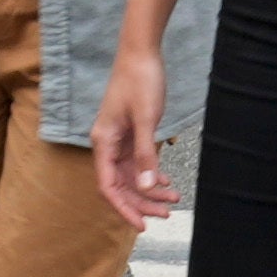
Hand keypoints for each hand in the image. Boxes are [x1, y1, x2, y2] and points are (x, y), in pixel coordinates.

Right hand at [88, 44, 181, 227]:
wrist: (141, 52)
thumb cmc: (140, 81)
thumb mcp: (146, 119)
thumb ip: (146, 155)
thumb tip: (146, 188)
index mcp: (103, 142)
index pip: (108, 186)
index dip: (123, 208)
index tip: (141, 224)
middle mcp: (107, 144)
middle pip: (121, 185)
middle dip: (142, 202)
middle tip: (165, 214)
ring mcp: (119, 140)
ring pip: (132, 176)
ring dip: (150, 190)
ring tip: (172, 199)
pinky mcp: (130, 134)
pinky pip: (138, 163)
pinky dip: (151, 174)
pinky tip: (166, 182)